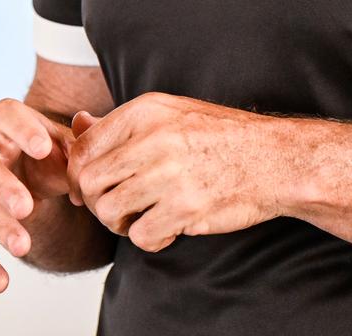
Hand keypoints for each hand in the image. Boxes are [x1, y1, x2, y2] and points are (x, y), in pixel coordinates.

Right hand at [0, 97, 76, 292]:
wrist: (28, 173)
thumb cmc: (46, 154)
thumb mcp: (65, 143)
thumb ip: (80, 141)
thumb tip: (88, 140)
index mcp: (4, 123)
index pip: (6, 116)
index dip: (22, 130)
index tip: (43, 148)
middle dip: (1, 186)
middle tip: (25, 206)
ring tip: (24, 246)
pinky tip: (1, 283)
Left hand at [67, 92, 291, 252]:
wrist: (275, 159)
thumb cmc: (219, 137)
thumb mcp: (169, 114)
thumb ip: (121, 123)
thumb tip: (77, 125)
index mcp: (145, 111)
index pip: (83, 146)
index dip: (77, 174)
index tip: (88, 189)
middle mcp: (153, 139)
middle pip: (89, 181)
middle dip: (94, 202)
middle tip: (114, 209)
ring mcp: (170, 174)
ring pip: (109, 211)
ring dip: (119, 224)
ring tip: (140, 218)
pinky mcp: (187, 208)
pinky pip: (142, 236)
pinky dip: (149, 239)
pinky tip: (167, 229)